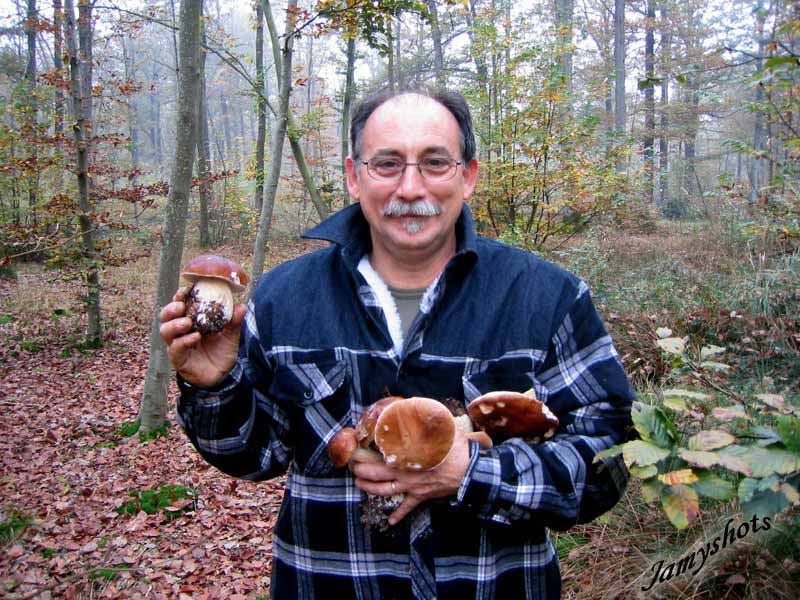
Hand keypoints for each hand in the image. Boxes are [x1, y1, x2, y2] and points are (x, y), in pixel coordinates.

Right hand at [159, 287, 246, 386]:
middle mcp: (180, 331)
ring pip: (165, 331)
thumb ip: (234, 321)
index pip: (179, 304)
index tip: (186, 290)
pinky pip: (175, 348)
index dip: (179, 296)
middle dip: (170, 308)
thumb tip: (241, 306)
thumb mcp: (231, 334)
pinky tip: (195, 337)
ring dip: (174, 324)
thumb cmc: (222, 350)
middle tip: (181, 306)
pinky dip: (184, 341)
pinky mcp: (179, 359)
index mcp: (190, 320)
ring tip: (187, 322)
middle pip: (166, 316)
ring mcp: (177, 345)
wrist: (223, 374)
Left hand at [350, 430, 470, 525]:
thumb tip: (416, 403)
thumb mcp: (439, 429)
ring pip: (385, 491)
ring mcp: (412, 487)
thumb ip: (425, 418)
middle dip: (361, 472)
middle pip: (376, 476)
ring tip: (360, 485)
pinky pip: (407, 508)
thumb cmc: (453, 450)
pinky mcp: (421, 496)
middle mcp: (404, 474)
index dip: (364, 456)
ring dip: (371, 489)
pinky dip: (398, 515)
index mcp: (405, 458)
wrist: (468, 472)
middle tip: (353, 468)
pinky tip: (391, 522)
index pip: (378, 458)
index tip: (355, 452)